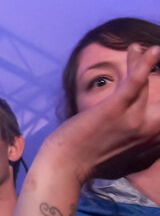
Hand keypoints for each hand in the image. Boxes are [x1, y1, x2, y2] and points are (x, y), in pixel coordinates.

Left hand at [49, 44, 159, 182]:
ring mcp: (133, 120)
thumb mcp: (119, 152)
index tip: (156, 89)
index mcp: (150, 142)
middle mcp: (148, 132)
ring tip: (134, 47)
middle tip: (156, 56)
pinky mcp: (115, 110)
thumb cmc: (85, 161)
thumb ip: (133, 141)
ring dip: (142, 61)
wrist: (64, 168)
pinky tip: (153, 50)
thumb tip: (134, 132)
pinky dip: (144, 64)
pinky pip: (135, 83)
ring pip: (147, 84)